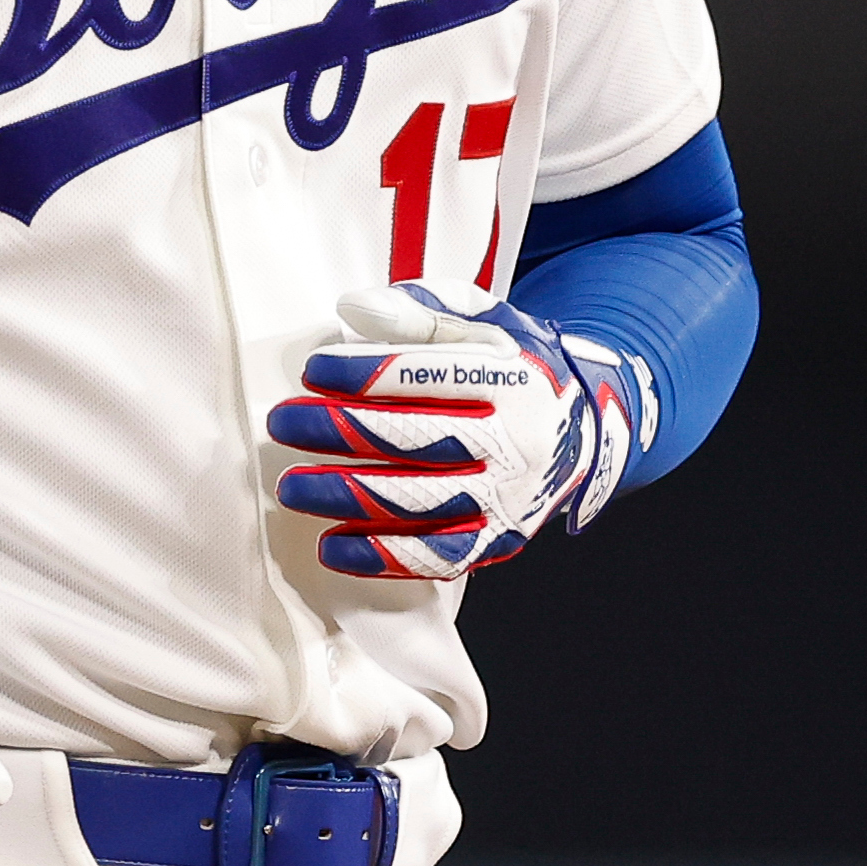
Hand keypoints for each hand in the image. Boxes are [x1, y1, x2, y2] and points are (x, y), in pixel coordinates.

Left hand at [268, 283, 657, 581]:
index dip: (365, 372)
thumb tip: (354, 309)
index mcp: (513, 379)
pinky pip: (436, 557)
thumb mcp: (482, 319)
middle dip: (341, 432)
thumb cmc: (513, 366)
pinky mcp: (499, 541)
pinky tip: (332, 546)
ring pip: (421, 504)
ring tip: (292, 487)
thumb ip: (420, 308)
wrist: (583, 430)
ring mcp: (509, 498)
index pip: (429, 375)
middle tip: (283, 424)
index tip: (313, 369)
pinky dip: (382, 557)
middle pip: (418, 440)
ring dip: (349, 497)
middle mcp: (517, 442)